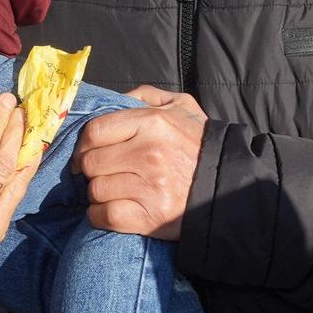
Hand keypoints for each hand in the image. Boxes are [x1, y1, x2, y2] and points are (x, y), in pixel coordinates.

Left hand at [72, 91, 206, 240]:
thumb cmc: (199, 142)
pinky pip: (103, 216)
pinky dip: (99, 215)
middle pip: (91, 163)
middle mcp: (149, 153)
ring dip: (97, 193)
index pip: (95, 131)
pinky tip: (110, 209)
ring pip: (95, 191)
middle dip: (90, 169)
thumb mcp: (180, 105)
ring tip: (112, 189)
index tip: (86, 153)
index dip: (83, 144)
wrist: (228, 184)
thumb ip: (145, 95)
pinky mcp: (150, 218)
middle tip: (101, 172)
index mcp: (153, 123)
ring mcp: (149, 187)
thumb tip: (113, 99)